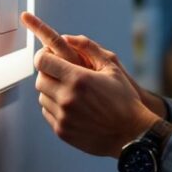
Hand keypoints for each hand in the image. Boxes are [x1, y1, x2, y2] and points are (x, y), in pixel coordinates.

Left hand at [21, 12, 160, 156]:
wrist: (131, 134)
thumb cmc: (124, 98)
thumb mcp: (112, 67)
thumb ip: (88, 48)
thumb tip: (66, 37)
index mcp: (78, 79)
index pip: (42, 61)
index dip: (43, 55)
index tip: (50, 54)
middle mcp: (66, 98)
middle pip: (40, 79)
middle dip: (48, 72)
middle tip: (60, 71)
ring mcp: (63, 116)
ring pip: (42, 97)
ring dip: (51, 90)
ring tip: (68, 89)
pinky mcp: (62, 130)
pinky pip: (47, 112)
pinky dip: (54, 106)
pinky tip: (71, 105)